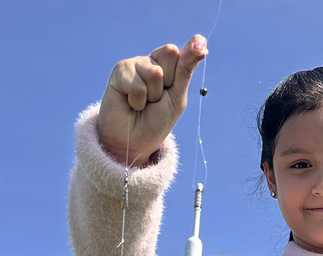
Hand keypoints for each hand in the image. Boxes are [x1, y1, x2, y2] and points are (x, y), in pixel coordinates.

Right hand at [96, 35, 207, 165]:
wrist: (134, 142)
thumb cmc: (156, 121)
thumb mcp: (177, 97)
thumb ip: (186, 70)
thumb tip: (202, 45)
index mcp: (167, 65)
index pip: (181, 53)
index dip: (185, 64)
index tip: (189, 67)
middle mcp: (150, 61)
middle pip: (170, 53)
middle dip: (168, 83)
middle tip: (156, 99)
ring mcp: (134, 64)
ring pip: (155, 72)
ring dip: (152, 96)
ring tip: (142, 104)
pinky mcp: (119, 72)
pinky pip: (137, 84)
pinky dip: (137, 101)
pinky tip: (129, 103)